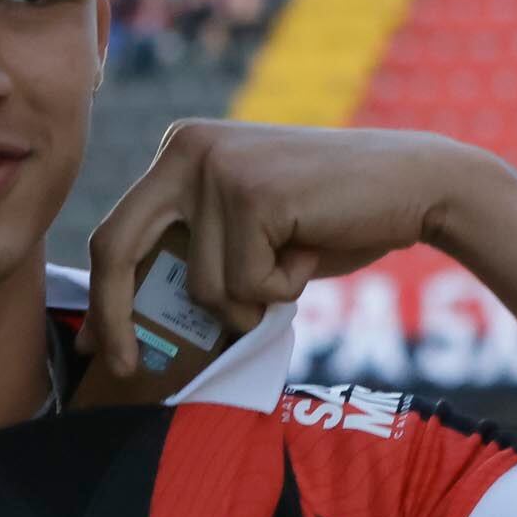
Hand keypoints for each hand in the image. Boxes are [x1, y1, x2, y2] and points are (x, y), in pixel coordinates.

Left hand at [82, 121, 491, 378]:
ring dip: (255, 298)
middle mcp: (186, 147)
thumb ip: (202, 255)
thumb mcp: (252, 234)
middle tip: (125, 368)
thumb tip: (141, 323)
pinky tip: (311, 249)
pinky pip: (247, 284)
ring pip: (204, 285)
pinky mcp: (252, 192)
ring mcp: (216, 166)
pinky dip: (284, 287)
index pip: (116, 231)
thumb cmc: (336, 220)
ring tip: (295, 260)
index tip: (100, 346)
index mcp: (180, 151)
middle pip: (118, 246)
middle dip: (116, 316)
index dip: (103, 296)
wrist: (416, 185)